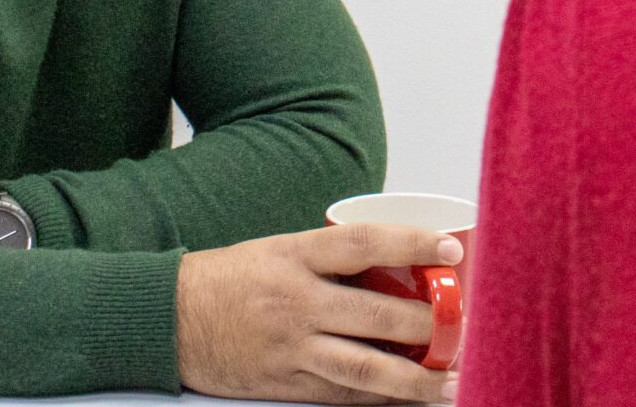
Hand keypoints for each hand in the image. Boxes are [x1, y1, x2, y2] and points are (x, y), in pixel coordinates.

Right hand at [176, 223, 461, 403]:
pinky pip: (342, 395)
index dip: (411, 244)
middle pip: (375, 313)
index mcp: (295, 256)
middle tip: (467, 324)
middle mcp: (296, 302)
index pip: (364, 244)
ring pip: (365, 365)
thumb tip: (397, 262)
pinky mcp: (284, 384)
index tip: (451, 248)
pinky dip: (378, 397)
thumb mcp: (279, 249)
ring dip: (415, 376)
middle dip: (429, 323)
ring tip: (451, 379)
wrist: (168, 319)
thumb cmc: (231, 278)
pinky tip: (407, 397)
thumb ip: (332, 258)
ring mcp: (291, 348)